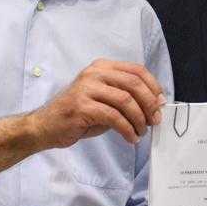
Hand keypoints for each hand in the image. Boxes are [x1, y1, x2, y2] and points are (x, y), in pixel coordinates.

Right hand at [30, 59, 165, 147]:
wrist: (45, 126)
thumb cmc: (78, 114)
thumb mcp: (104, 99)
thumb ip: (125, 98)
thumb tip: (155, 106)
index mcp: (102, 67)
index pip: (136, 70)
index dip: (153, 86)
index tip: (161, 104)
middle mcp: (94, 73)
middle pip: (133, 84)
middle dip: (149, 104)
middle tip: (155, 121)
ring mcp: (86, 88)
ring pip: (125, 100)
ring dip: (139, 119)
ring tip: (141, 132)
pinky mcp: (82, 107)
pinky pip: (114, 117)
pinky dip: (127, 129)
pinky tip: (131, 138)